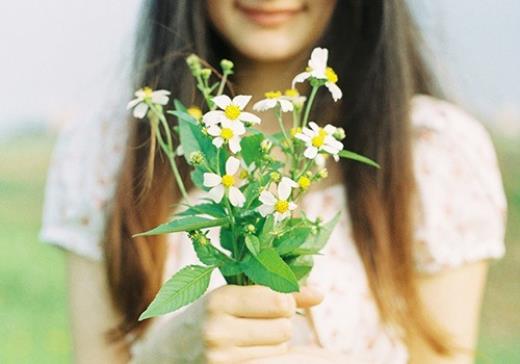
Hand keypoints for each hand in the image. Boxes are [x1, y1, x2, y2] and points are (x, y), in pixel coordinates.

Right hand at [129, 285, 322, 363]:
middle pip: (283, 327)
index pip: (279, 300)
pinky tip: (246, 352)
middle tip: (256, 321)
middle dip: (279, 323)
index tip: (272, 300)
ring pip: (280, 349)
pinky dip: (267, 358)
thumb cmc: (206, 317)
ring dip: (274, 343)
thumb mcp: (232, 296)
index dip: (284, 300)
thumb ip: (277, 290)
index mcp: (219, 299)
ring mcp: (220, 358)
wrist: (166, 354)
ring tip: (247, 337)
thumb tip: (320, 294)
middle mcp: (217, 330)